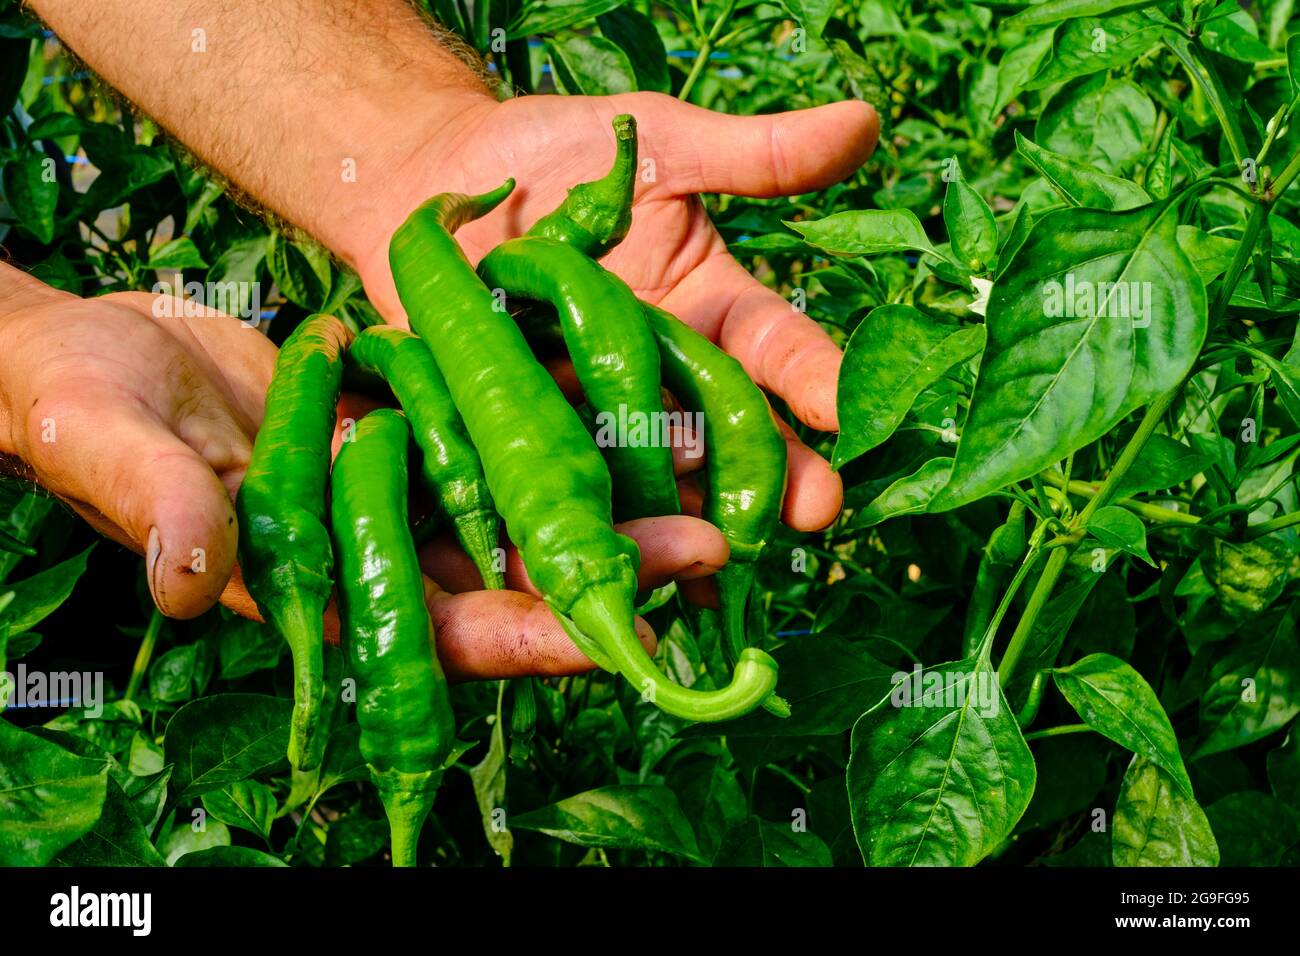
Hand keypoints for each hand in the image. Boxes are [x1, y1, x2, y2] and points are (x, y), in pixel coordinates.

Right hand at [0, 266, 718, 676]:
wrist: (97, 352)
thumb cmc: (76, 408)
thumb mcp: (107, 447)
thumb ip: (160, 508)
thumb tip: (191, 585)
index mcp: (322, 587)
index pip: (444, 632)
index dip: (534, 640)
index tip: (627, 635)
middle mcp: (383, 546)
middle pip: (517, 570)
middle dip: (613, 567)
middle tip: (715, 546)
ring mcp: (404, 482)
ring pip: (526, 496)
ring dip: (611, 489)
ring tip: (705, 469)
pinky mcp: (413, 418)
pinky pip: (501, 419)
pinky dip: (562, 411)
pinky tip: (632, 392)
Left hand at [354, 92, 879, 530]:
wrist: (434, 179)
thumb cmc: (556, 153)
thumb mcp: (658, 141)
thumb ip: (750, 153)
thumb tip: (865, 120)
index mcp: (708, 314)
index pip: (774, 348)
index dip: (813, 377)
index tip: (850, 408)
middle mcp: (663, 379)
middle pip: (727, 435)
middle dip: (772, 475)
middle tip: (814, 513)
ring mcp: (597, 416)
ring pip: (651, 479)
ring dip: (685, 520)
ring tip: (718, 565)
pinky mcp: (529, 439)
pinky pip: (559, 487)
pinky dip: (578, 527)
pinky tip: (603, 568)